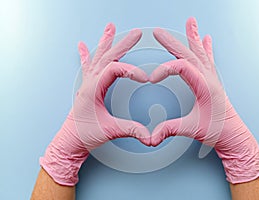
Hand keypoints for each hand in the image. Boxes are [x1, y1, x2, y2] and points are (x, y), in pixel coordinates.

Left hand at [40, 23, 150, 185]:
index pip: (114, 70)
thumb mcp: (109, 131)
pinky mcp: (87, 87)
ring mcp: (87, 83)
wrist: (69, 141)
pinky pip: (87, 66)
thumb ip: (130, 130)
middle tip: (135, 34)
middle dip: (123, 44)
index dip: (131, 70)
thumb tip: (147, 133)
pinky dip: (86, 54)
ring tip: (110, 28)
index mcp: (93, 89)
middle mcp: (89, 83)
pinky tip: (82, 46)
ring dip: (106, 42)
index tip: (144, 78)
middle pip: (107, 57)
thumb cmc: (83, 134)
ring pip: (98, 57)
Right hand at [149, 17, 258, 183]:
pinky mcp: (212, 81)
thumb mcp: (192, 130)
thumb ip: (170, 130)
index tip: (153, 78)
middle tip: (159, 32)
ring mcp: (212, 78)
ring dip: (193, 37)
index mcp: (205, 86)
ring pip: (200, 53)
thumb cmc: (218, 131)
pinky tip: (206, 39)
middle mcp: (210, 79)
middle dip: (172, 42)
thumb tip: (152, 136)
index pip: (183, 67)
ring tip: (190, 23)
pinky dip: (206, 47)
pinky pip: (208, 60)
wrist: (234, 136)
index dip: (165, 69)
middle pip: (189, 54)